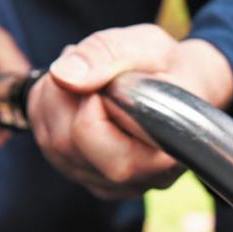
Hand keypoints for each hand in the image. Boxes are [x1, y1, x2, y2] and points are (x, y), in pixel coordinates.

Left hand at [27, 24, 232, 198]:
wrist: (183, 88)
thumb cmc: (169, 69)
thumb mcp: (148, 46)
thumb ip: (107, 55)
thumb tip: (63, 76)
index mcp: (161, 157)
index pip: (98, 142)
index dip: (89, 101)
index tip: (107, 77)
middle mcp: (137, 181)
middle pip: (66, 145)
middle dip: (63, 96)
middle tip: (87, 66)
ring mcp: (111, 185)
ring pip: (52, 147)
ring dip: (53, 100)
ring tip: (86, 77)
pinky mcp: (90, 179)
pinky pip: (49, 149)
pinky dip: (50, 113)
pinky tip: (76, 95)